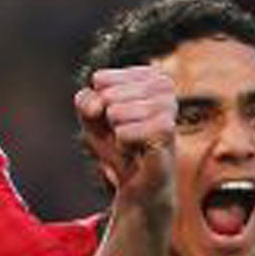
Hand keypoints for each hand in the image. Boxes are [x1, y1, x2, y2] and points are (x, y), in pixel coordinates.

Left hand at [76, 66, 173, 224]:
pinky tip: (135, 149)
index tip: (113, 119)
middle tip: (124, 133)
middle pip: (107, 96)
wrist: (137, 181)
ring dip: (116, 133)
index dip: (97, 105)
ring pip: (115, 112)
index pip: (100, 80)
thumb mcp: (92, 117)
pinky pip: (124, 132)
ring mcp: (169, 107)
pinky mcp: (167, 132)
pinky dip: (122, 144)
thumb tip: (98, 105)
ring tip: (131, 141)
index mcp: (148, 74)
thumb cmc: (118, 144)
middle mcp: (164, 86)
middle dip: (106, 120)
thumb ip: (86, 101)